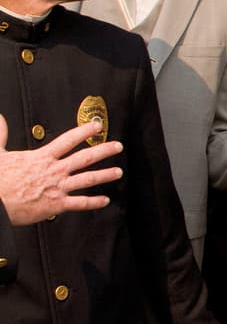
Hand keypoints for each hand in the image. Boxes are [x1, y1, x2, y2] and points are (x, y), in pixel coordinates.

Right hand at [0, 116, 123, 224]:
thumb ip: (1, 134)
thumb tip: (0, 118)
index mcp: (42, 157)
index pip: (68, 140)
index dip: (84, 131)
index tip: (97, 126)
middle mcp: (54, 171)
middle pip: (84, 157)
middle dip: (104, 150)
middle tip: (118, 146)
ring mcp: (57, 187)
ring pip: (87, 179)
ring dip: (105, 175)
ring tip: (118, 172)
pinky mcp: (57, 205)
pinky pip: (80, 203)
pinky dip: (94, 202)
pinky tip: (105, 200)